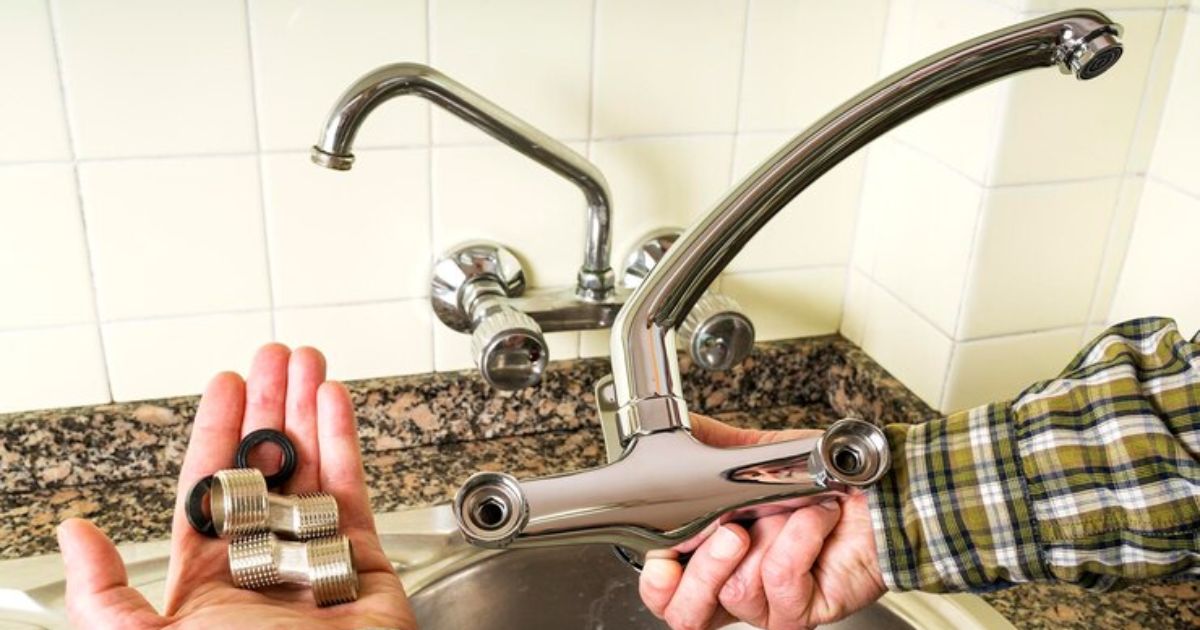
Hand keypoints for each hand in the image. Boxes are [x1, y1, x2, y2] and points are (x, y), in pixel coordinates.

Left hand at [57, 344, 416, 629]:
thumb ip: (108, 595)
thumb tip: (74, 536)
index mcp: (207, 587)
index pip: (210, 491)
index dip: (217, 434)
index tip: (226, 385)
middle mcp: (263, 570)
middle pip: (266, 469)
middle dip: (270, 409)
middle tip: (275, 358)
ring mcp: (316, 567)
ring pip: (312, 472)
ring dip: (310, 412)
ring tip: (308, 364)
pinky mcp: (365, 571)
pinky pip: (353, 495)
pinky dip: (346, 444)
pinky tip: (335, 403)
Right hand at [638, 415, 884, 629]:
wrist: (881, 492)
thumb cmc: (823, 482)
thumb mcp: (758, 458)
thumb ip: (713, 447)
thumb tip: (680, 424)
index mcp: (713, 558)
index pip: (667, 591)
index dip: (658, 583)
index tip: (663, 559)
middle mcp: (737, 585)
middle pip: (688, 615)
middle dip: (702, 572)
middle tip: (730, 532)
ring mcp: (770, 606)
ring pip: (737, 593)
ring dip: (766, 539)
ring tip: (791, 509)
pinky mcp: (804, 611)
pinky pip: (782, 581)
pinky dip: (798, 539)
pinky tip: (815, 518)